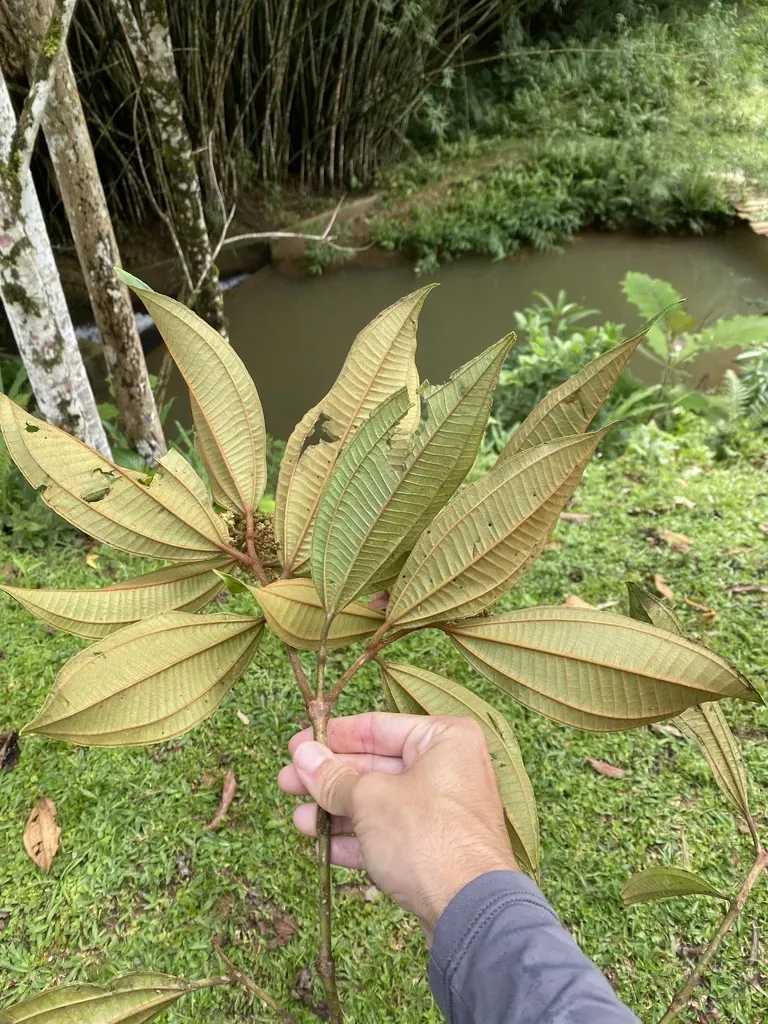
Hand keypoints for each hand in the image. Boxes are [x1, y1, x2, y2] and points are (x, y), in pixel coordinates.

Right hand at [278, 712, 516, 941]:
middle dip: (329, 778)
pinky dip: (357, 838)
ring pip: (379, 803)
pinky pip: (389, 833)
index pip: (377, 727)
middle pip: (376, 765)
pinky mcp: (436, 848)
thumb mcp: (370, 799)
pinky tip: (322, 845)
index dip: (332, 737)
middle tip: (286, 783)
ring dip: (336, 811)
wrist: (470, 912)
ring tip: (298, 819)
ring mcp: (444, 810)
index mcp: (444, 738)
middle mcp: (448, 768)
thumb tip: (303, 755)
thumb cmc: (425, 836)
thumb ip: (333, 777)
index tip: (295, 746)